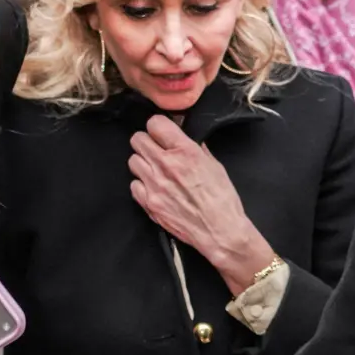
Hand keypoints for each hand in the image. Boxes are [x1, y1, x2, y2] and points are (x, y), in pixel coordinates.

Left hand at [129, 115, 274, 295]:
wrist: (219, 231)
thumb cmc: (222, 200)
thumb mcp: (215, 165)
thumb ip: (196, 148)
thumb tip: (184, 137)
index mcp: (185, 152)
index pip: (155, 123)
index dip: (158, 126)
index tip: (161, 132)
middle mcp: (166, 165)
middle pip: (138, 139)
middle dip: (147, 141)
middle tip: (156, 148)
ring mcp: (154, 185)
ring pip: (132, 160)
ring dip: (143, 162)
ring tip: (156, 169)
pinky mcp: (149, 203)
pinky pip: (133, 185)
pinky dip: (141, 184)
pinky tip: (155, 187)